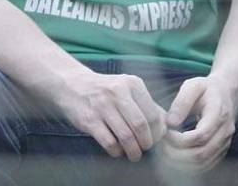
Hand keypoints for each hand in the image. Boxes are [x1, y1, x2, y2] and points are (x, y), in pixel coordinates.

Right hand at [50, 69, 167, 161]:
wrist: (71, 84)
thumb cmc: (105, 91)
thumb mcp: (127, 89)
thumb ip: (147, 105)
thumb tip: (166, 128)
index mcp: (131, 83)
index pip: (154, 115)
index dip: (157, 133)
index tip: (153, 139)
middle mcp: (117, 92)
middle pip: (141, 127)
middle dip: (146, 144)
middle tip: (144, 148)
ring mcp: (101, 105)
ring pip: (126, 137)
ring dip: (133, 151)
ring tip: (133, 154)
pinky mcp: (89, 119)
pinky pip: (109, 143)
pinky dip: (116, 151)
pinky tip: (116, 150)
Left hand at [158, 75, 237, 173]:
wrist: (227, 94)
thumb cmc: (206, 89)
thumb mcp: (193, 86)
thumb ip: (181, 102)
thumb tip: (170, 122)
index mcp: (218, 115)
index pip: (200, 136)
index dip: (179, 139)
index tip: (165, 132)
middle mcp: (224, 133)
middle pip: (201, 154)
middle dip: (176, 153)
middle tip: (159, 145)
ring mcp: (224, 144)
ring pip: (203, 163)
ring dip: (180, 162)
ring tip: (163, 151)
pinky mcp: (220, 150)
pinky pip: (205, 164)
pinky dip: (188, 165)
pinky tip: (173, 157)